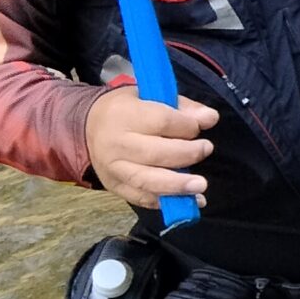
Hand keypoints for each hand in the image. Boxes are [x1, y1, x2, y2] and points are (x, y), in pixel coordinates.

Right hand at [86, 88, 217, 209]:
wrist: (88, 126)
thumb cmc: (128, 109)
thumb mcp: (152, 96)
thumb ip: (183, 107)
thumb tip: (210, 118)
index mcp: (124, 115)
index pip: (161, 122)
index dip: (187, 126)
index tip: (202, 125)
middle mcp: (116, 144)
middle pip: (155, 154)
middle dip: (187, 154)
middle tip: (206, 149)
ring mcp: (113, 169)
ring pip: (147, 181)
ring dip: (177, 186)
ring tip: (200, 186)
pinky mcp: (114, 187)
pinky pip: (141, 198)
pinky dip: (166, 202)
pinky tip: (189, 201)